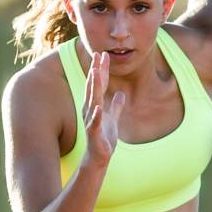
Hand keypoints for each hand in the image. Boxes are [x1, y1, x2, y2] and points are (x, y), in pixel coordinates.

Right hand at [81, 51, 127, 167]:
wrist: (99, 157)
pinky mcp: (94, 133)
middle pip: (94, 87)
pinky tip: (99, 106)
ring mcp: (91, 120)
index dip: (101, 69)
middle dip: (96, 71)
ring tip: (95, 72)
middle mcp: (90, 110)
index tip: (103, 54)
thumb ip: (116, 106)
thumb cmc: (104, 138)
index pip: (98, 84)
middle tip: (97, 54)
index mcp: (95, 105)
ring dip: (94, 87)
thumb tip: (121, 94)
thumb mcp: (113, 119)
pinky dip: (97, 114)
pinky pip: (95, 122)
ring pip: (92, 100)